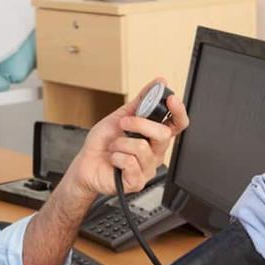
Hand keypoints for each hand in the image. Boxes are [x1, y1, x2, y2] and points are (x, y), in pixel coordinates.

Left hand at [65, 79, 189, 196]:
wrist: (86, 163)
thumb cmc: (103, 142)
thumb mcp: (121, 115)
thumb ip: (142, 100)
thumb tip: (158, 83)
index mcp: (155, 136)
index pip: (177, 124)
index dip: (178, 111)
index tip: (171, 99)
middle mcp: (155, 152)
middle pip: (163, 134)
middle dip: (139, 124)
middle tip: (124, 124)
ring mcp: (147, 168)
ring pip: (142, 148)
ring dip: (120, 143)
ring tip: (115, 147)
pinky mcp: (137, 181)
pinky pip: (130, 163)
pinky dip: (116, 157)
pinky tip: (114, 160)